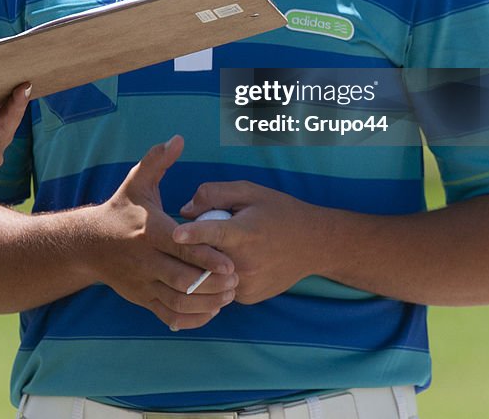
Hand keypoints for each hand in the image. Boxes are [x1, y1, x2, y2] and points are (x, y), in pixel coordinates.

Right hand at [86, 136, 237, 330]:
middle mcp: (145, 260)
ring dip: (205, 303)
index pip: (181, 247)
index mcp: (149, 231)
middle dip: (211, 284)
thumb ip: (158, 161)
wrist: (88, 244)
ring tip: (228, 296)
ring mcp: (143, 282)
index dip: (206, 257)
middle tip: (236, 281)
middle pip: (182, 279)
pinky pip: (168, 315)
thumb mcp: (136, 182)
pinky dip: (191, 318)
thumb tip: (177, 139)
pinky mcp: (142, 298)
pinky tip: (210, 311)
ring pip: (177, 301)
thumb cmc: (120, 210)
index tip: (230, 263)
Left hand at [174, 181, 324, 304]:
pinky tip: (239, 260)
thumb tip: (185, 211)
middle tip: (206, 231)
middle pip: (203, 257)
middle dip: (194, 247)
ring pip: (209, 274)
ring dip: (207, 261)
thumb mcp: (249, 192)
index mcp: (245, 233)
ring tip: (229, 246)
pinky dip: (220, 273)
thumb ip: (214, 194)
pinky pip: (220, 284)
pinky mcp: (247, 298)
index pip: (214, 234)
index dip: (193, 234)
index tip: (175, 234)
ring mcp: (245, 285)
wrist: (313, 245)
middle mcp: (244, 263)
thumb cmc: (278, 212)